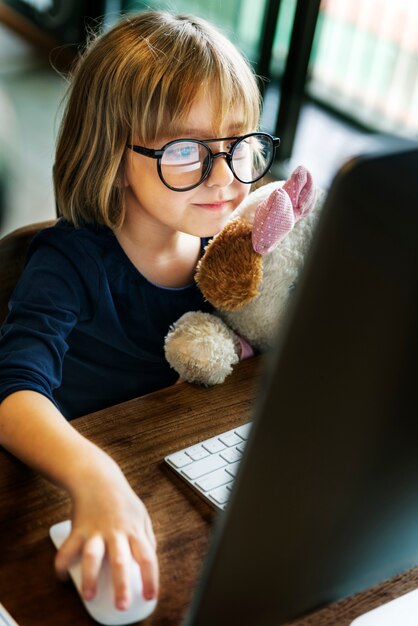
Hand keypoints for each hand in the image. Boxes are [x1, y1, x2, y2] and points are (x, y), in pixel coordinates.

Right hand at [54, 458, 158, 610]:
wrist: (98, 478)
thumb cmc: (121, 499)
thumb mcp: (141, 514)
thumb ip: (147, 537)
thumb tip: (150, 558)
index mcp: (134, 530)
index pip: (147, 557)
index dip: (150, 578)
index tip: (150, 596)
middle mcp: (116, 532)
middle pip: (121, 560)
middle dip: (121, 585)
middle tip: (121, 605)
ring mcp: (96, 530)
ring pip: (94, 556)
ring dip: (90, 577)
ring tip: (88, 596)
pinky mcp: (79, 528)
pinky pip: (69, 548)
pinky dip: (62, 564)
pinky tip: (62, 576)